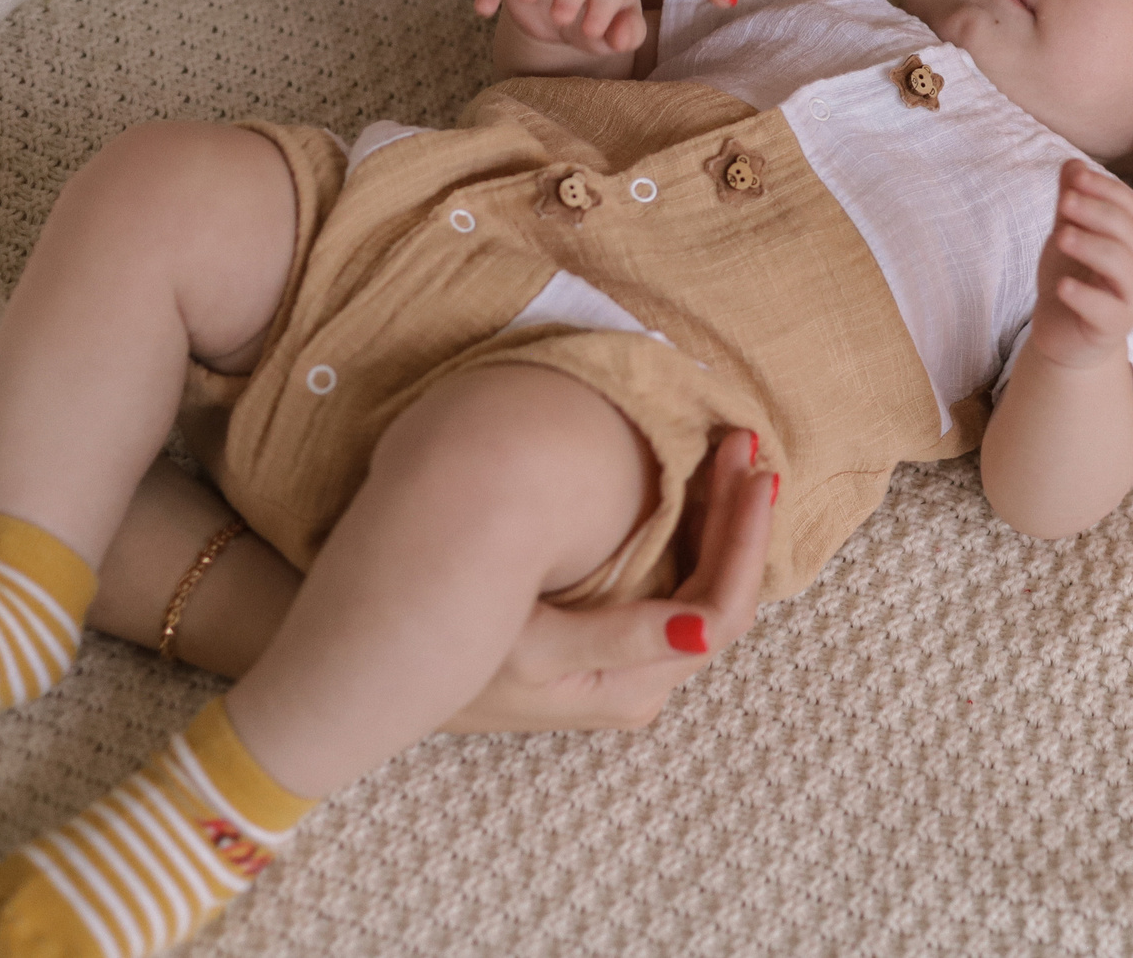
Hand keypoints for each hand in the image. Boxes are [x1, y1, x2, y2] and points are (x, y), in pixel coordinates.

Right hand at [444, 430, 776, 732]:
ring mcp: (629, 668)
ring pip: (704, 589)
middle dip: (737, 519)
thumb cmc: (453, 657)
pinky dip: (690, 534)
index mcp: (632, 688)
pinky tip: (692, 488)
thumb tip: (708, 630)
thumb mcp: (531, 649)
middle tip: (741, 444)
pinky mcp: (611, 647)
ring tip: (727, 454)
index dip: (745, 540)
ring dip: (718, 521)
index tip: (751, 472)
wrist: (382, 678)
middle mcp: (643, 685)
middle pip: (722, 596)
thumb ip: (622, 639)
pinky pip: (675, 587)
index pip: (722, 612)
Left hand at [1031, 161, 1132, 371]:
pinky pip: (1106, 310)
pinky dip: (1084, 295)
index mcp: (1132, 240)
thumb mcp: (1067, 233)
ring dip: (1092, 246)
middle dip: (1098, 212)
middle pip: (1129, 233)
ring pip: (1123, 268)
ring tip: (1060, 236)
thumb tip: (1072, 164)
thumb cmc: (1072, 278)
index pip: (1130, 207)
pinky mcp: (1112, 328)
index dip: (1105, 188)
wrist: (1063, 335)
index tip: (1075, 177)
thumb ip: (1072, 202)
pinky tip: (1061, 285)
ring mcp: (1129, 300)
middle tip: (1066, 202)